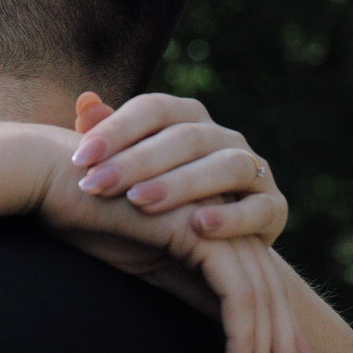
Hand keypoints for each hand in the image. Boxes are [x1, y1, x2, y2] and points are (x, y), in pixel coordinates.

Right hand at [31, 116, 322, 352]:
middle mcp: (229, 222)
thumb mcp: (149, 264)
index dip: (277, 343)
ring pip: (261, 304)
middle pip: (271, 301)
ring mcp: (221, 224)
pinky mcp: (204, 232)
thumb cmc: (85, 217)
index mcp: (217, 229)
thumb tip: (225, 326)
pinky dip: (242, 342)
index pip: (259, 293)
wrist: (48, 178)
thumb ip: (191, 286)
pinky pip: (237, 297)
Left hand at [66, 91, 286, 245]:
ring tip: (139, 202)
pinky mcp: (273, 208)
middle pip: (186, 137)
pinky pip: (261, 208)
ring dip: (182, 184)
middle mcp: (223, 139)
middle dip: (137, 161)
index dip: (116, 129)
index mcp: (187, 120)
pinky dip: (232, 217)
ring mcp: (254, 171)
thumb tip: (85, 100)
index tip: (79, 158)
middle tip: (96, 185)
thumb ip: (108, 138)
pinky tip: (199, 227)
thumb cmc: (155, 204)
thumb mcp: (127, 172)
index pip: (154, 109)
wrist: (209, 251)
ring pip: (226, 166)